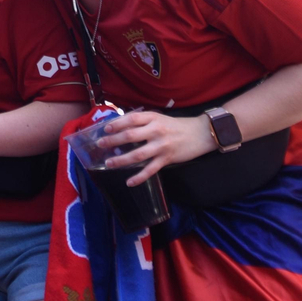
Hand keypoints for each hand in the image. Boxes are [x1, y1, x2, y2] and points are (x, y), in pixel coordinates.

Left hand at [97, 110, 217, 186]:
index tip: (105, 128)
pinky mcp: (167, 159)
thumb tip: (120, 125)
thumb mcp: (159, 118)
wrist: (200, 133)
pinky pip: (150, 170)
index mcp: (153, 118)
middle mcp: (156, 131)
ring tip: (109, 163)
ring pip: (137, 155)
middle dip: (113, 141)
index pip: (132, 119)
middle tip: (101, 144)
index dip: (117, 123)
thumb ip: (142, 121)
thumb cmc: (176, 125)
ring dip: (121, 160)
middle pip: (130, 136)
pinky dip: (139, 177)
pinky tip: (129, 182)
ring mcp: (161, 146)